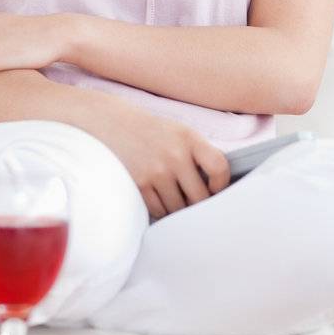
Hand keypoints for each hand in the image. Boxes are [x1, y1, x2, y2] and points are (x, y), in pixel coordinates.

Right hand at [80, 102, 230, 220]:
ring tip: (175, 198)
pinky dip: (162, 210)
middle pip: (200, 197)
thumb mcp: (180, 132)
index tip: (215, 188)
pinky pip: (159, 210)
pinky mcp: (139, 185)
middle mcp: (175, 155)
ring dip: (179, 209)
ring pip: (179, 208)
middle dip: (199, 203)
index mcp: (189, 139)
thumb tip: (217, 187)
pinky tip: (161, 199)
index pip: (219, 167)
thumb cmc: (151, 131)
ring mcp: (156, 172)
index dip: (221, 184)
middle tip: (196, 201)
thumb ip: (199, 153)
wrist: (112, 124)